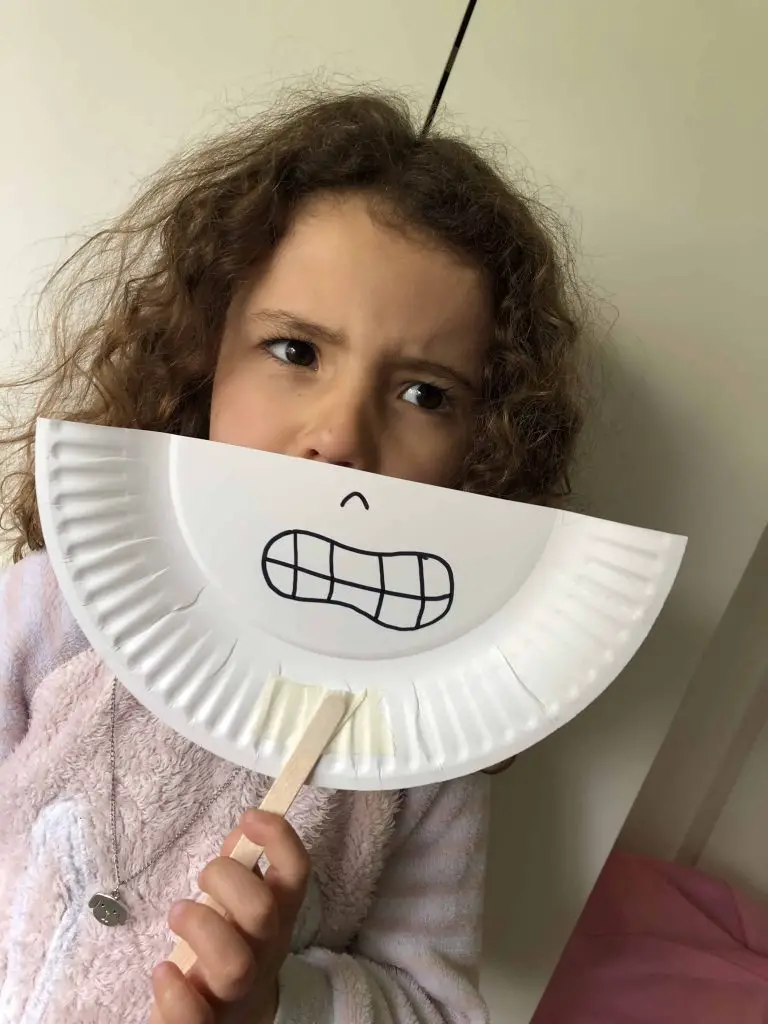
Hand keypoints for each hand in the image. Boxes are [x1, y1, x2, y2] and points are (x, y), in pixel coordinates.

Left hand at [149, 809, 309, 1023]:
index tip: (250, 816)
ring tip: (177, 914)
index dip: (279, 838)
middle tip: (203, 876)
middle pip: (262, 912)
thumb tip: (242, 830)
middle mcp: (264, 952)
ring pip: (234, 964)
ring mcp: (237, 991)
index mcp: (278, 916)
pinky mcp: (208, 1023)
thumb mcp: (242, 905)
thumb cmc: (232, 945)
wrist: (234, 1020)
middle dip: (228, 879)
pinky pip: (194, 1018)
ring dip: (201, 928)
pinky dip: (174, 993)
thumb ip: (241, 867)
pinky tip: (163, 972)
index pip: (296, 872)